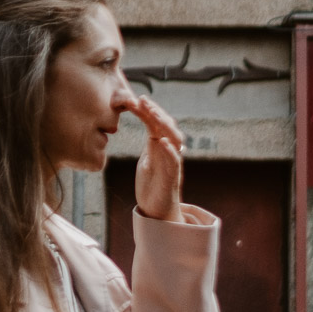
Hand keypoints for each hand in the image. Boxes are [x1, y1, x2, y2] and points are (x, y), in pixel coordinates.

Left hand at [126, 95, 183, 221]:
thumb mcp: (146, 161)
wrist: (157, 212)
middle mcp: (169, 152)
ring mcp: (172, 164)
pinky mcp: (172, 178)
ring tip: (153, 114)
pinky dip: (169, 150)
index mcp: (160, 147)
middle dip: (156, 112)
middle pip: (167, 127)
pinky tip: (161, 141)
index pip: (156, 124)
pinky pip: (174, 161)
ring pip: (174, 139)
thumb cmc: (152, 186)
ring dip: (163, 125)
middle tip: (143, 100)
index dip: (149, 111)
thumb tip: (147, 130)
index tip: (138, 99)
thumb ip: (149, 147)